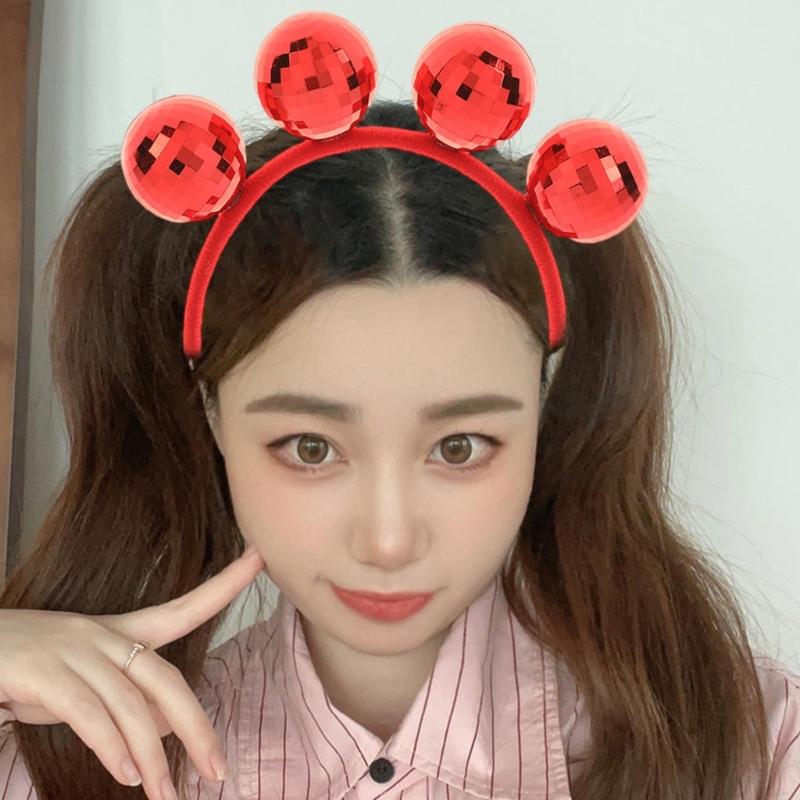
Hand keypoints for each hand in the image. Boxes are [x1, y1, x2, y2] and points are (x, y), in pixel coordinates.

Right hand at [0, 544, 264, 799]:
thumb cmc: (30, 670)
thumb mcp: (87, 685)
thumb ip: (129, 702)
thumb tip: (171, 727)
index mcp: (120, 631)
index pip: (182, 607)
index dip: (223, 585)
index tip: (259, 558)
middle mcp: (105, 635)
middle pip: (166, 679)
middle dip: (197, 727)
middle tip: (217, 771)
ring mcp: (75, 650)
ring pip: (130, 705)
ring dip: (150, 756)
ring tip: (164, 794)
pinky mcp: (44, 672)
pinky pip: (89, 711)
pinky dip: (111, 744)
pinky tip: (125, 772)